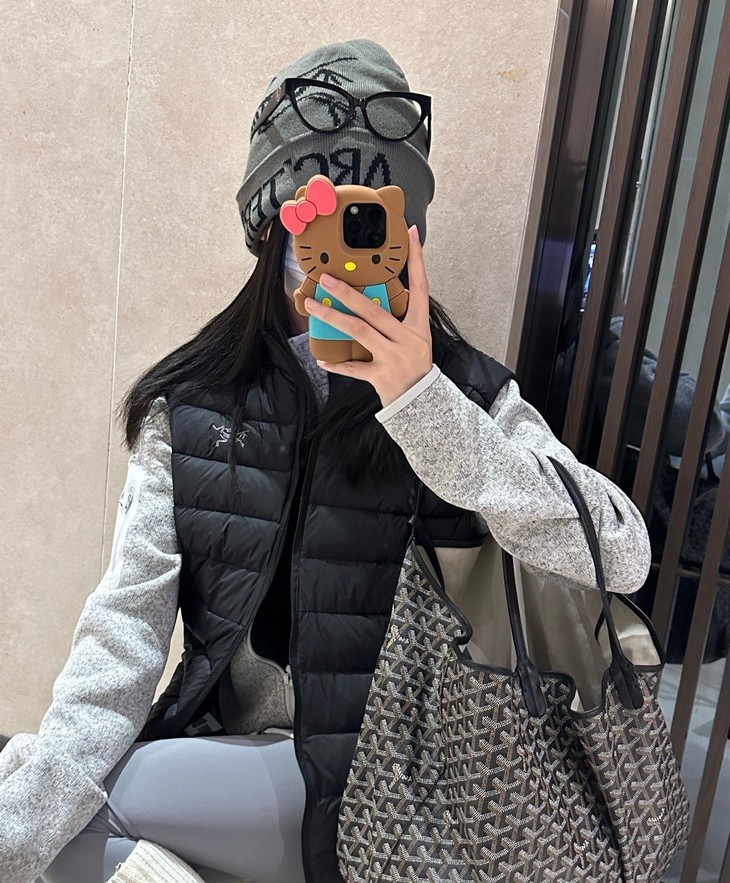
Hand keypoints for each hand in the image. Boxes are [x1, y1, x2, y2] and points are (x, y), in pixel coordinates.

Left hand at [303, 225, 432, 407]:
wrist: (424, 403)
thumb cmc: (415, 367)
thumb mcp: (415, 340)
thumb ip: (398, 321)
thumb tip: (368, 299)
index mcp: (419, 326)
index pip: (420, 286)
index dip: (416, 260)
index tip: (409, 234)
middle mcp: (408, 339)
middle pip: (375, 309)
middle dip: (348, 293)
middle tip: (327, 278)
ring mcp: (394, 357)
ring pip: (359, 331)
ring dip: (333, 318)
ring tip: (314, 306)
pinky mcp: (382, 376)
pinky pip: (354, 368)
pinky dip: (337, 364)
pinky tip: (321, 357)